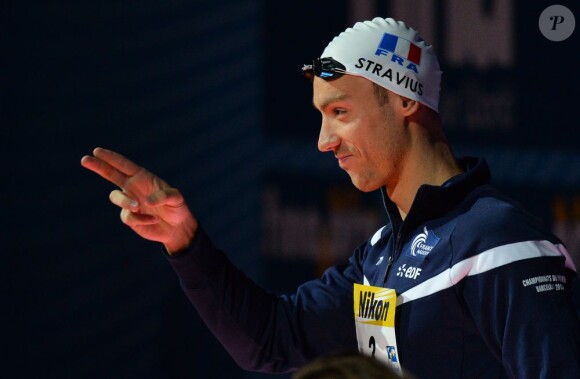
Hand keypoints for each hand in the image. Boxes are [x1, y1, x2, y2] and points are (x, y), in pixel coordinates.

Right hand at [81, 147, 197, 253]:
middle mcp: (133, 187)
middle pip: (111, 174)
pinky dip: (140, 219)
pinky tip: (152, 220)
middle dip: (98, 166)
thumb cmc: (177, 208)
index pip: (124, 165)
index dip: (111, 158)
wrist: (177, 228)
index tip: (97, 151)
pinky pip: (127, 217)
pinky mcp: (130, 218)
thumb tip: (145, 201)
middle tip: (84, 159)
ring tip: (139, 207)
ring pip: (116, 197)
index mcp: (143, 178)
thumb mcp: (177, 199)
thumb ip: (164, 196)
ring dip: (126, 201)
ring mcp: (130, 202)